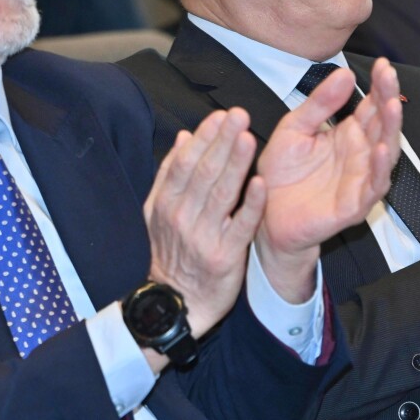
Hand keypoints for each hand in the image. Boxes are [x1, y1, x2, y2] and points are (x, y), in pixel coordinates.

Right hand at [143, 108, 265, 348]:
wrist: (175, 303)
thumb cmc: (170, 252)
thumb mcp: (158, 213)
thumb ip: (171, 174)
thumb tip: (184, 137)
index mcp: (166, 203)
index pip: (185, 163)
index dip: (204, 138)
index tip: (220, 116)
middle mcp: (182, 217)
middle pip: (204, 172)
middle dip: (223, 141)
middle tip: (239, 116)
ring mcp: (203, 237)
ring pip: (222, 193)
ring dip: (236, 164)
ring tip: (249, 137)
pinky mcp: (225, 256)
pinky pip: (241, 226)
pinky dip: (251, 204)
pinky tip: (261, 183)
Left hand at [255, 59, 402, 301]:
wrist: (263, 213)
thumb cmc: (281, 173)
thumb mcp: (294, 128)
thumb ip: (318, 103)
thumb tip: (344, 74)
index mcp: (348, 135)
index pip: (371, 106)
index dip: (379, 85)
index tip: (381, 62)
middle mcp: (360, 155)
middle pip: (383, 125)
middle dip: (388, 100)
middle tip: (389, 75)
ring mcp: (360, 180)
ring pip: (385, 154)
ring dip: (391, 131)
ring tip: (392, 106)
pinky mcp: (353, 206)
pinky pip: (372, 188)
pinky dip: (379, 169)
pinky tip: (379, 150)